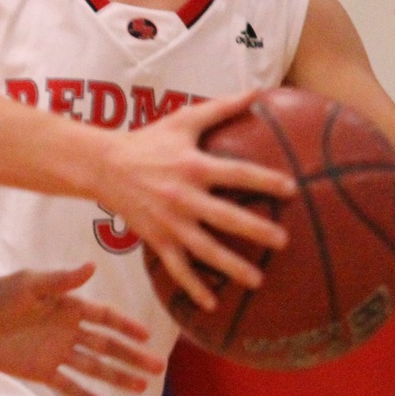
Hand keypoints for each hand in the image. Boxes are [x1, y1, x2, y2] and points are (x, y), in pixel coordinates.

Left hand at [0, 263, 162, 395]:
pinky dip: (85, 395)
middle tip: (159, 367)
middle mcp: (68, 331)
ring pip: (94, 367)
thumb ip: (62, 280)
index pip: (106, 318)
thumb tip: (92, 266)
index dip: (127, 327)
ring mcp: (56, 352)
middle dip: (133, 356)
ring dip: (117, 376)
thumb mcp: (31, 284)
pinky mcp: (41, 371)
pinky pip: (68, 385)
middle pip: (108, 345)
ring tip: (142, 387)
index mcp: (69, 307)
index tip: (148, 336)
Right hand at [95, 92, 295, 311]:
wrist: (103, 166)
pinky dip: (194, 287)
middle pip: (225, 217)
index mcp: (193, 166)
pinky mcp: (157, 239)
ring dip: (231, 266)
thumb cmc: (148, 141)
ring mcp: (170, 222)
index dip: (265, 182)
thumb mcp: (183, 120)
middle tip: (283, 241)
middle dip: (255, 230)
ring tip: (258, 280)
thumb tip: (257, 92)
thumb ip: (221, 107)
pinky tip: (212, 303)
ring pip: (204, 249)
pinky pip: (177, 268)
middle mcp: (183, 196)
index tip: (291, 189)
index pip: (237, 174)